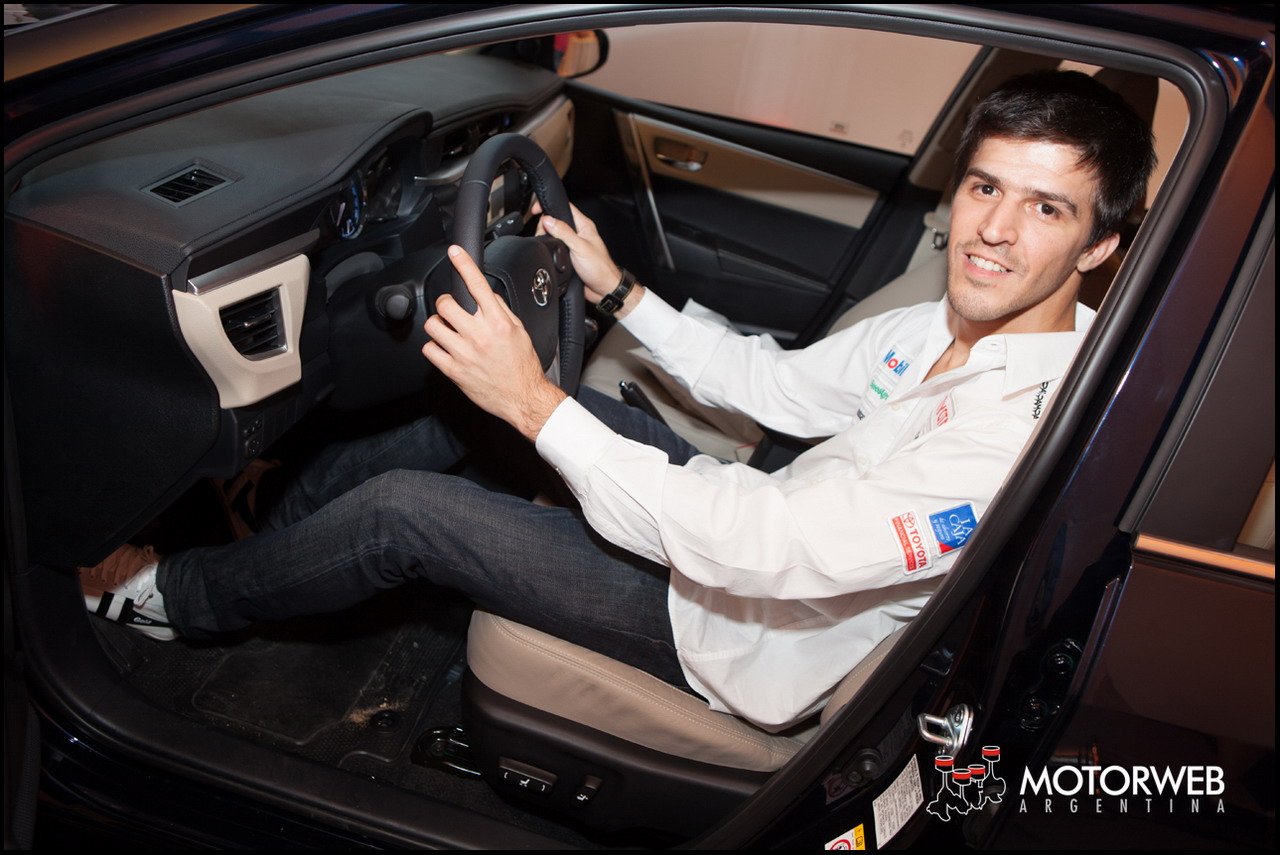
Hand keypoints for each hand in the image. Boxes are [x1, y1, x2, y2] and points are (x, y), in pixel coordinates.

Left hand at [422, 246, 566, 440]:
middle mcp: (479, 334)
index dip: (464, 263)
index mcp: (498, 322)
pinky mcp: (454, 370)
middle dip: (446, 304)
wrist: (523, 397)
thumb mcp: (519, 331)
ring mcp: (464, 353)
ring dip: (438, 324)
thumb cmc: (523, 366)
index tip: (455, 252)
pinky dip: (434, 347)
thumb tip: (487, 295)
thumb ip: (502, 310)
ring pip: (433, 325)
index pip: (477, 284)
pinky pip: (430, 349)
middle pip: (446, 303)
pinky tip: (445, 349)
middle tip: (451, 311)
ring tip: (447, 330)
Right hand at [533, 201, 622, 300]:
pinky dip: (548, 248)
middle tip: (542, 234)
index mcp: (583, 225)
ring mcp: (572, 244)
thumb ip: (564, 232)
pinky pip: (554, 247)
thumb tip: (548, 220)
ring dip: (546, 238)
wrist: (603, 289)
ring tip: (546, 245)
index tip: (536, 210)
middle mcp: (578, 233)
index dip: (549, 206)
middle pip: (555, 221)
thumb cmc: (600, 268)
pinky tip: (548, 253)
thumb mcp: (580, 248)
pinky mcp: (568, 255)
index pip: (564, 207)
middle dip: (545, 226)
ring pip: (553, 235)